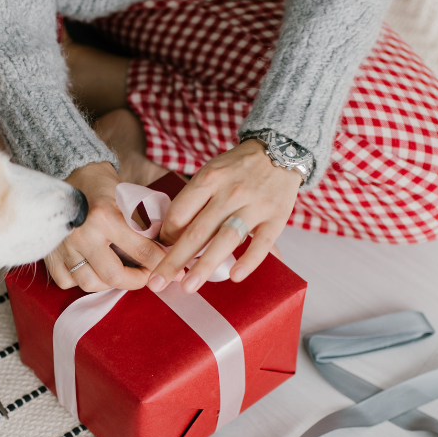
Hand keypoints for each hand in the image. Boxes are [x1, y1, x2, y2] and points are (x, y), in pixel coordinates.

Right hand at [45, 162, 166, 291]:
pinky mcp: (50, 253)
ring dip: (108, 283)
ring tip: (118, 273)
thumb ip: (143, 225)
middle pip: (114, 276)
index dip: (161, 263)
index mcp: (105, 217)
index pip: (141, 251)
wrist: (69, 172)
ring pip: (90, 283)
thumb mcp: (127, 198)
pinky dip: (81, 279)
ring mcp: (63, 246)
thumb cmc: (101, 185)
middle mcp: (83, 234)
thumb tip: (164, 250)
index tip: (169, 268)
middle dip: (136, 280)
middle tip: (145, 275)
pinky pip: (67, 281)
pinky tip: (91, 269)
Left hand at [148, 139, 299, 292]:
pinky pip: (262, 243)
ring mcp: (254, 205)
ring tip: (189, 287)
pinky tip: (234, 276)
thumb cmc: (238, 168)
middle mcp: (230, 192)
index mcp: (209, 179)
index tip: (162, 250)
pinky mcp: (276, 217)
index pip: (180, 213)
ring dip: (205, 265)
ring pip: (226, 239)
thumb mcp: (211, 172)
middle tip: (157, 284)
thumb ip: (193, 200)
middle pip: (197, 231)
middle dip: (174, 260)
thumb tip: (169, 236)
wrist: (280, 149)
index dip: (167, 236)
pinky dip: (248, 260)